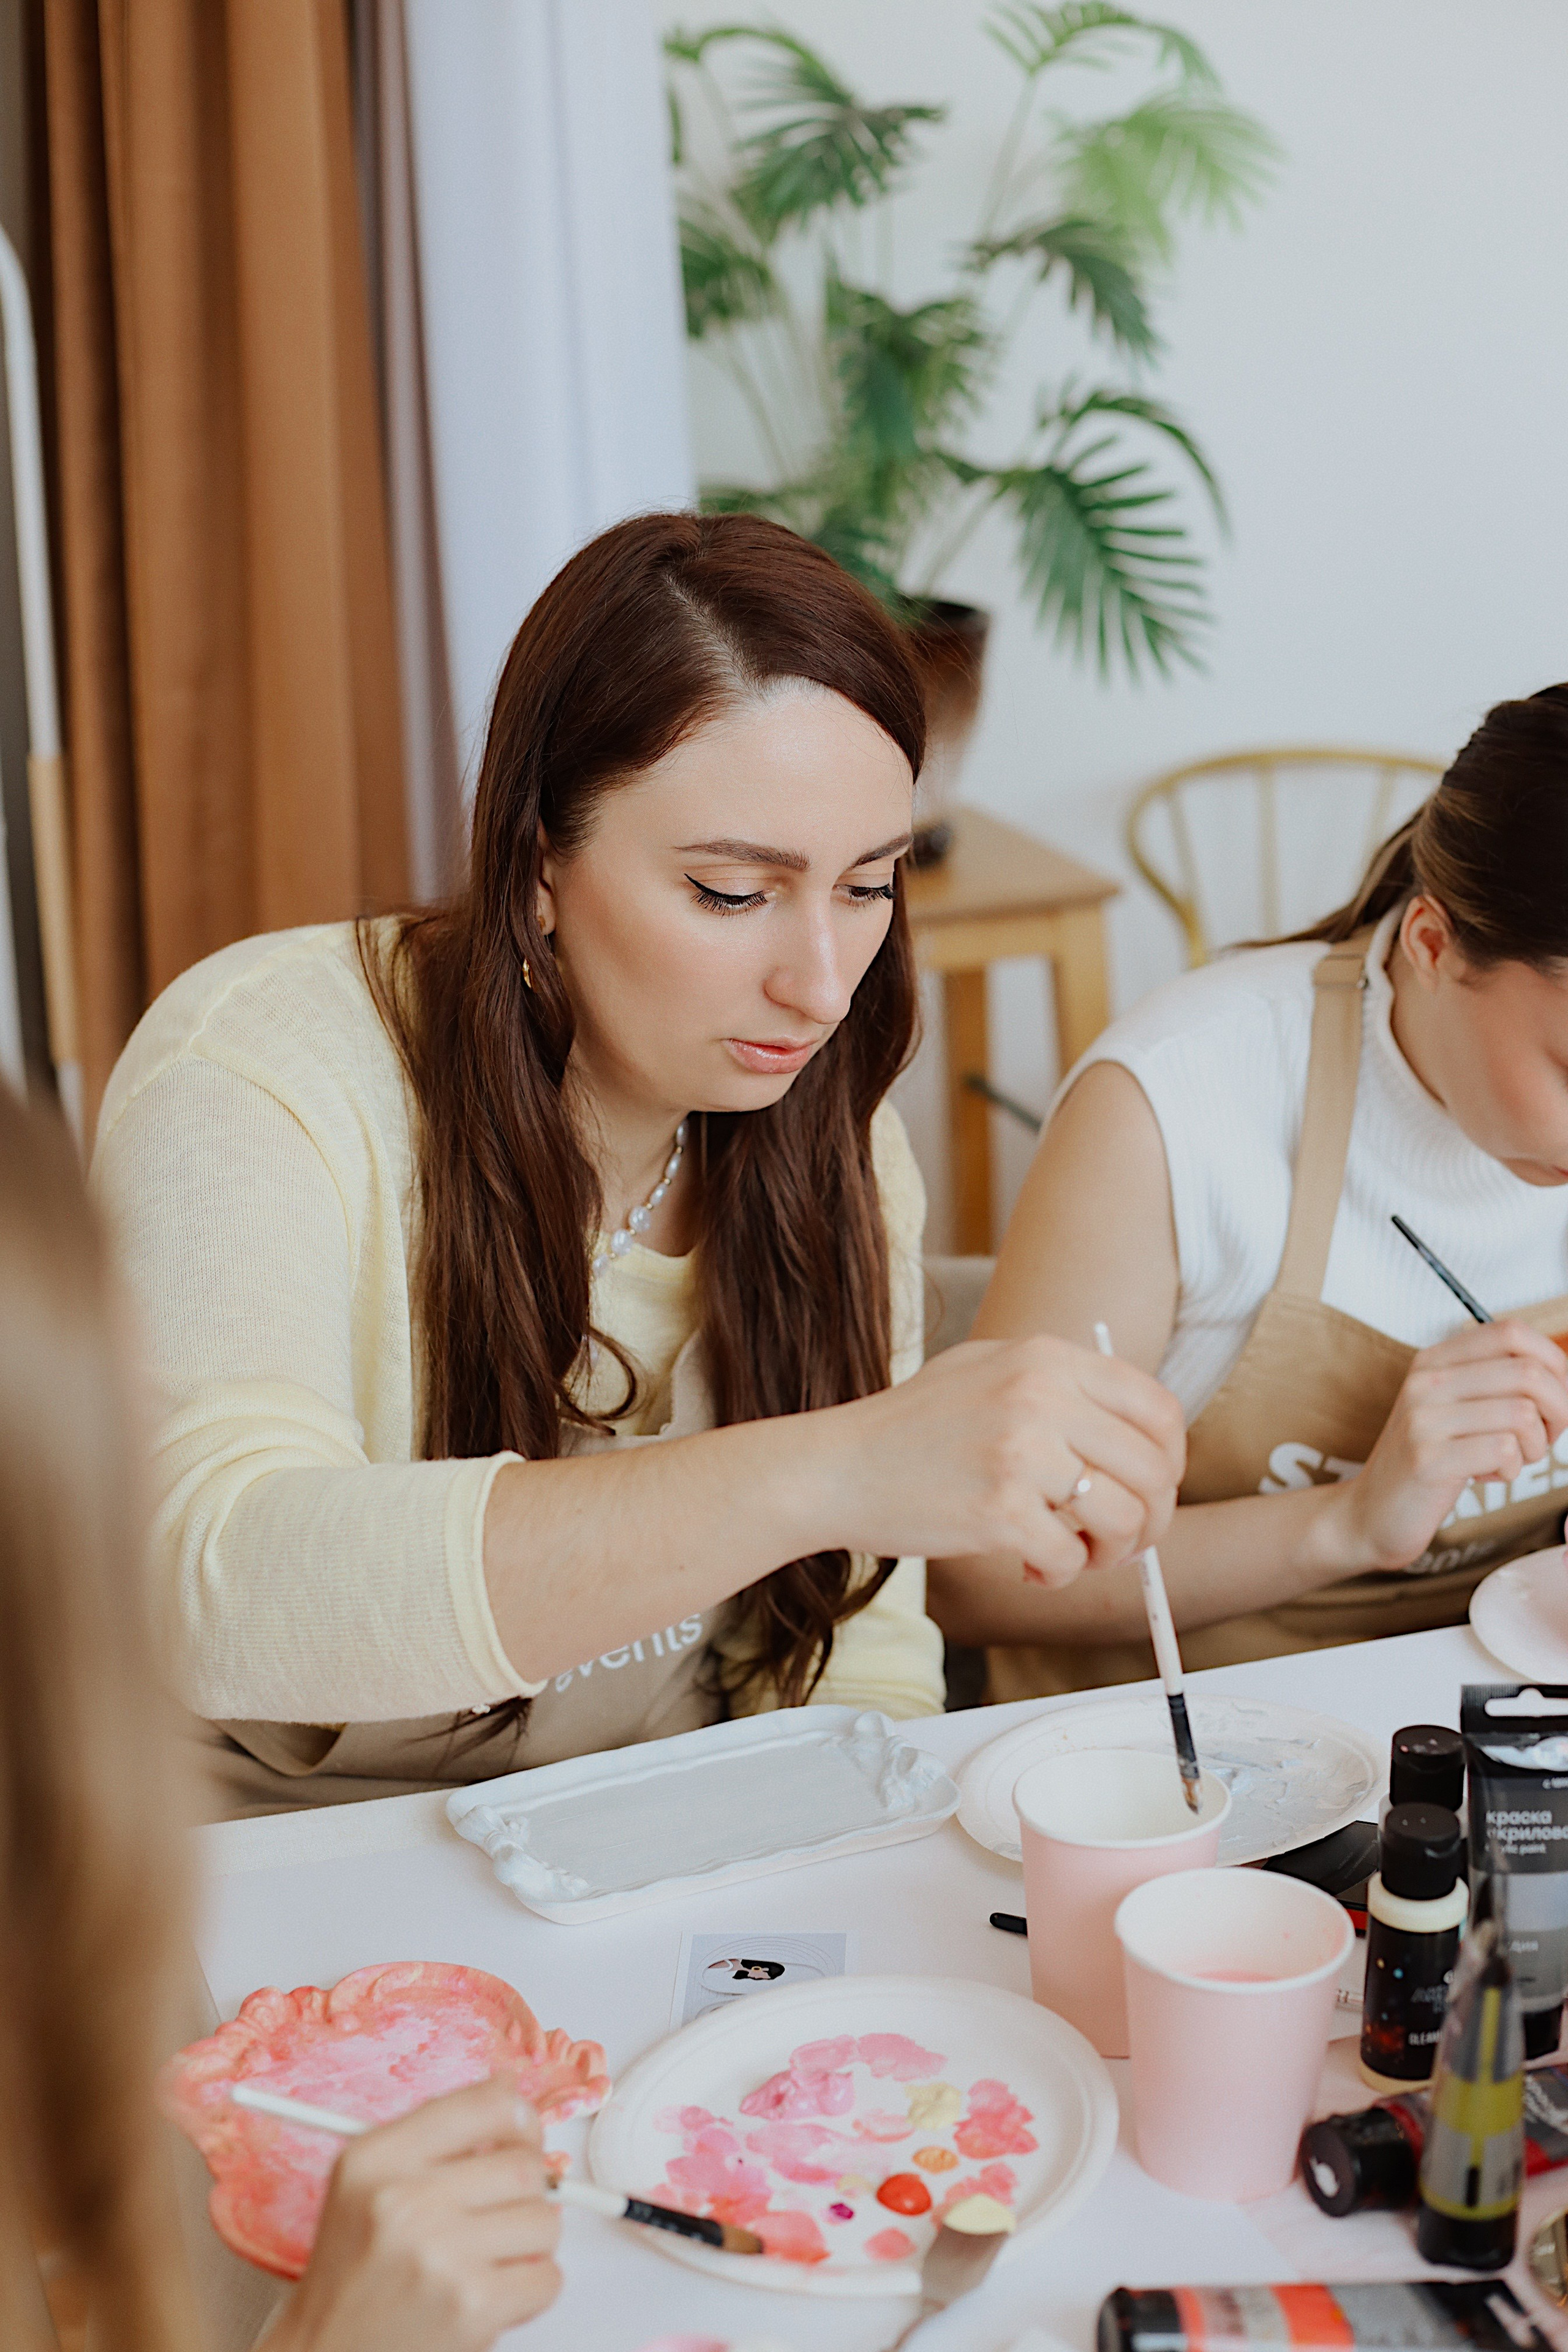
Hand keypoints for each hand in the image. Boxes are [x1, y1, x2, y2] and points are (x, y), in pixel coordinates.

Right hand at [270, 2078, 560, 2351]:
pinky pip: (548, 2277)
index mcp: (377, 2159)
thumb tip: (512, 2093)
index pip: (486, 2103)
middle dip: (525, 2191)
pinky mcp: (472, 2307)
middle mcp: (404, 2201)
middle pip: (525, 2165)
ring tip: (487, 2256)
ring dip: (529, 2243)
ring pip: (544, 2220)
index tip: (520, 2135)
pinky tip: (492, 2291)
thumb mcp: (367, 2182)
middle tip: (498, 2211)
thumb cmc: (353, 2273)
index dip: (519, 2118)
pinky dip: (531, 2288)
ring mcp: (440, 2255)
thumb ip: (436, 2134)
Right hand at [829, 1333, 1185, 1584]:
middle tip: (1119, 1543)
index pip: (1158, 1409)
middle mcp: (1042, 1396)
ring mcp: (1021, 1452)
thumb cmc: (912, 1428)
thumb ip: (1062, 1388)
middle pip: (1154, 1470)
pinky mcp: (999, 1510)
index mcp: (1047, 1357)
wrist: (836, 1468)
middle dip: (1150, 1520)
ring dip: (1109, 1553)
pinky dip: (1057, 1576)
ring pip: (1123, 1517)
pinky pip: (1068, 1558)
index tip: (1150, 1492)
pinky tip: (1027, 1569)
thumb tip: (1142, 1440)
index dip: (1170, 1462)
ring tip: (1071, 1556)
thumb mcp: (989, 1371)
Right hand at [1326, 1319, 1567, 1573]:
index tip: (1555, 1397)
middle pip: (1528, 1373)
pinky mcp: (1429, 1460)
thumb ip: (1496, 1384)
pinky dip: (1511, 1470)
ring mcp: (1425, 1419)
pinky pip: (1505, 1451)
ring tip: (1511, 1460)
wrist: (1371, 1513)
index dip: (1552, 1362)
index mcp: (1434, 1361)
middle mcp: (1426, 1381)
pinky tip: (1488, 1476)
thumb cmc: (1428, 1462)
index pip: (1511, 1333)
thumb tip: (1563, 1375)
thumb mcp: (1454, 1409)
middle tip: (1543, 1437)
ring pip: (1523, 1414)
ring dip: (1535, 1446)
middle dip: (1558, 1410)